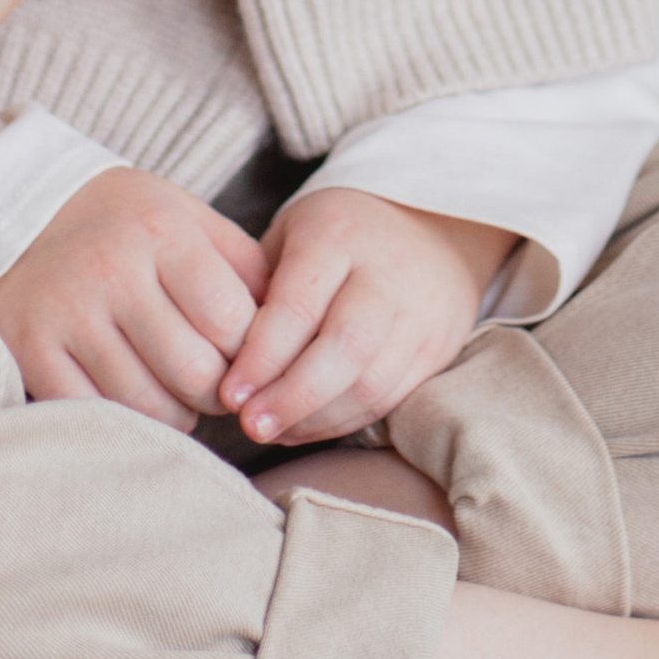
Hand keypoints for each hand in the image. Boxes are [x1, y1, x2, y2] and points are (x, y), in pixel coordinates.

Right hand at [0, 171, 267, 431]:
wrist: (1, 203)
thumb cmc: (112, 216)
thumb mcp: (180, 212)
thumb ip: (237, 261)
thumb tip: (291, 319)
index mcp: (162, 233)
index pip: (234, 322)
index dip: (253, 353)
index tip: (247, 358)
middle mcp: (114, 272)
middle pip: (197, 372)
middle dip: (218, 392)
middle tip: (213, 385)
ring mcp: (67, 315)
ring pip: (151, 405)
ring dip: (175, 414)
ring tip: (173, 391)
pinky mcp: (29, 351)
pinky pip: (96, 413)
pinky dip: (124, 420)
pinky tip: (131, 398)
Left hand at [217, 187, 516, 447]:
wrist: (435, 226)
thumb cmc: (339, 234)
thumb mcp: (294, 233)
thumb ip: (260, 284)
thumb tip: (221, 355)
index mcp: (338, 235)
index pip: (299, 304)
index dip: (262, 356)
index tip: (229, 393)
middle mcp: (386, 270)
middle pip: (344, 347)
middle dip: (291, 396)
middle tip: (249, 425)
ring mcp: (419, 311)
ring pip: (371, 382)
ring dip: (315, 419)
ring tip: (272, 431)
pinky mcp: (437, 347)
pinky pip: (390, 397)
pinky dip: (344, 421)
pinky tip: (306, 426)